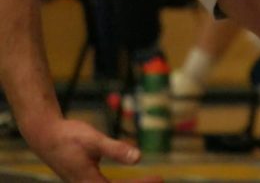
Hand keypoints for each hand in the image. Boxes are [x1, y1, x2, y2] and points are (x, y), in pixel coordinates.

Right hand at [27, 117, 161, 182]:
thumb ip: (116, 150)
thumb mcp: (95, 141)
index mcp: (89, 182)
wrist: (45, 135)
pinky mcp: (83, 178)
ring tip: (150, 180)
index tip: (159, 179)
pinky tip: (129, 179)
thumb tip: (139, 157)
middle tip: (159, 180)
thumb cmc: (69, 136)